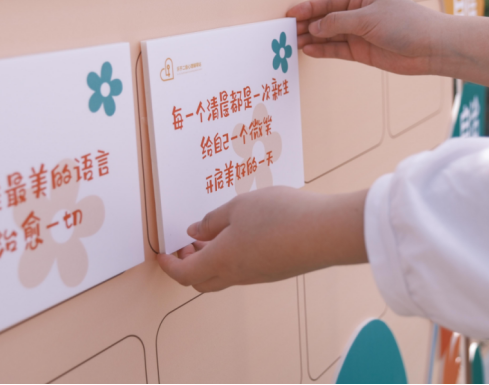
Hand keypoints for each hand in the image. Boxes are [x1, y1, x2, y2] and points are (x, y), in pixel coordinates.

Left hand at [157, 187, 367, 292]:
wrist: (326, 232)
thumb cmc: (282, 216)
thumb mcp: (238, 207)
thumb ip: (213, 220)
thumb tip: (195, 233)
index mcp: (221, 259)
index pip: (184, 274)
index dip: (169, 266)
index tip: (162, 255)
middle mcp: (237, 273)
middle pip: (201, 281)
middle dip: (186, 265)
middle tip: (185, 245)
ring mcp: (258, 275)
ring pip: (222, 276)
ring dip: (209, 260)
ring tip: (210, 236)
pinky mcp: (275, 270)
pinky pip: (242, 271)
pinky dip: (230, 258)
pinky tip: (238, 236)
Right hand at [289, 0, 488, 90]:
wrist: (431, 47)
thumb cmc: (405, 24)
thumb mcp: (368, 18)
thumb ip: (338, 22)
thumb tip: (315, 27)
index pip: (328, 2)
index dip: (308, 8)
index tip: (289, 14)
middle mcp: (358, 14)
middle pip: (326, 18)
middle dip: (306, 24)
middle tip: (285, 32)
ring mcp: (360, 33)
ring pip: (329, 35)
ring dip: (312, 38)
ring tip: (292, 43)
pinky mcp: (362, 51)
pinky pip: (337, 49)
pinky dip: (323, 50)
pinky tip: (309, 50)